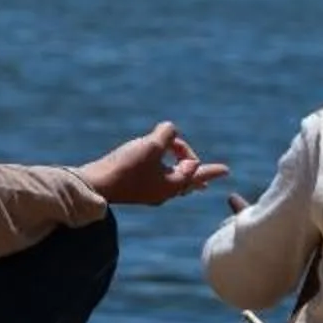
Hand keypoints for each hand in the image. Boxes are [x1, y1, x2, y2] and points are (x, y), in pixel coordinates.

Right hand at [79, 121, 228, 207]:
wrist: (95, 185)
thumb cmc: (126, 167)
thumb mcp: (151, 145)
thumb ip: (167, 135)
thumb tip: (169, 131)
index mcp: (172, 185)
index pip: (196, 171)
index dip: (208, 166)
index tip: (227, 171)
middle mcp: (163, 192)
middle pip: (188, 180)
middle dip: (199, 174)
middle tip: (214, 174)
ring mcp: (148, 191)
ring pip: (173, 180)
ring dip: (182, 171)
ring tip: (192, 172)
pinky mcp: (134, 187)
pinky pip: (158, 179)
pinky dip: (165, 171)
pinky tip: (162, 168)